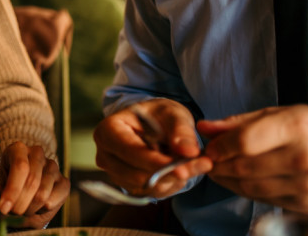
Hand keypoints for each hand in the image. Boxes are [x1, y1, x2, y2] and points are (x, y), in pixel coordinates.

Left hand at [0, 142, 69, 227]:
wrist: (26, 187)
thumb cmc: (10, 185)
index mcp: (18, 149)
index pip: (20, 167)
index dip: (12, 190)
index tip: (4, 208)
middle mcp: (37, 153)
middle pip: (32, 182)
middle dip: (19, 204)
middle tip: (11, 213)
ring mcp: (53, 166)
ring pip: (42, 194)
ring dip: (30, 209)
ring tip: (22, 210)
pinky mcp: (64, 181)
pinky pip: (54, 200)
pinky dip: (42, 210)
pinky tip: (35, 207)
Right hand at [94, 98, 210, 197]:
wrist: (152, 124)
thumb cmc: (157, 115)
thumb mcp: (172, 114)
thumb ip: (181, 131)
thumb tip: (188, 152)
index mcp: (109, 130)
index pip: (129, 151)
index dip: (155, 161)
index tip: (183, 167)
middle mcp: (105, 154)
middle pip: (136, 174)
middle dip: (169, 173)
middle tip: (201, 165)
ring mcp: (113, 172)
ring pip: (145, 187)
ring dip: (172, 180)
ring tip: (193, 164)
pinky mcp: (126, 185)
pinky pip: (150, 193)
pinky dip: (169, 185)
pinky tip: (180, 171)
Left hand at [198, 105, 307, 213]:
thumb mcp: (281, 113)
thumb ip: (240, 122)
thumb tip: (204, 127)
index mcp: (296, 128)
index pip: (244, 141)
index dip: (219, 146)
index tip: (209, 147)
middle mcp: (303, 158)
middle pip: (244, 166)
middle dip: (218, 165)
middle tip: (207, 161)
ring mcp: (307, 185)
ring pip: (251, 187)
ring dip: (228, 180)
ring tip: (219, 171)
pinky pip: (265, 200)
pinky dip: (246, 191)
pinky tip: (240, 181)